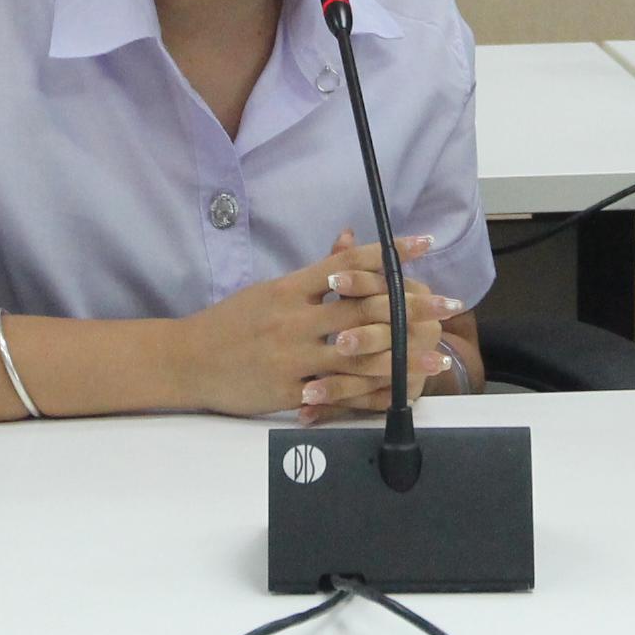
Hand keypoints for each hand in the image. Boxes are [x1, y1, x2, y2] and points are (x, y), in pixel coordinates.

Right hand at [168, 229, 456, 417]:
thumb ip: (315, 271)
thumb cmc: (232, 322)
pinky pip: (338, 393)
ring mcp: (292, 356)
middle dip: (411, 307)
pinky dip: (371, 393)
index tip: (426, 244)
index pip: (349, 263)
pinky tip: (399, 392)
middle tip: (447, 305)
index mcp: (291, 287)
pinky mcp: (288, 390)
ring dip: (403, 355)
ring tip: (437, 355)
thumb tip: (351, 240)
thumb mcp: (271, 289)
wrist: (187, 361)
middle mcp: (295, 319)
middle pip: (364, 308)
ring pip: (358, 353)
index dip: (391, 253)